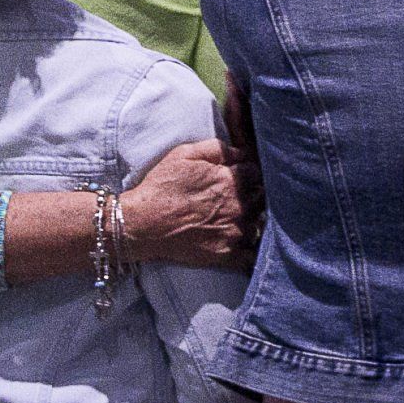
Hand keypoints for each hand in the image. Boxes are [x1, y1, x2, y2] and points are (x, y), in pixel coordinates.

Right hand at [122, 138, 261, 269]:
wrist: (142, 224)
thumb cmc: (161, 187)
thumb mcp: (183, 154)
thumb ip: (216, 148)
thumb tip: (241, 152)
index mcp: (231, 180)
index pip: (256, 172)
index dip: (247, 173)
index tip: (238, 176)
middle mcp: (239, 206)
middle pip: (261, 197)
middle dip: (252, 194)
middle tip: (234, 197)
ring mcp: (236, 232)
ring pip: (259, 223)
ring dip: (251, 219)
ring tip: (232, 218)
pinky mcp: (229, 254)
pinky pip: (253, 254)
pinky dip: (250, 248)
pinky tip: (239, 243)